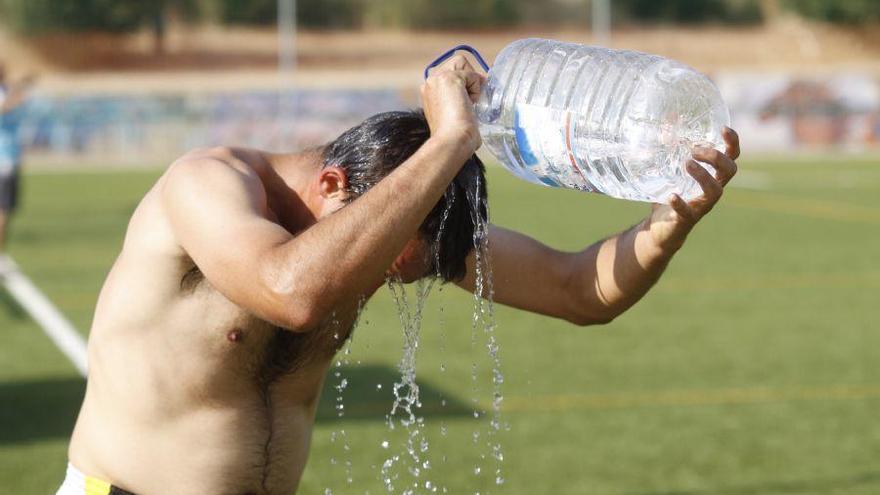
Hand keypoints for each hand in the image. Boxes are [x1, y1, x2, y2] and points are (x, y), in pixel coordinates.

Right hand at [420, 54, 485, 153]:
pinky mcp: (448, 78)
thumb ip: (463, 98)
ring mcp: (437, 79)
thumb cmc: (456, 137)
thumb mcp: (457, 114)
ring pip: (462, 63)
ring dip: (472, 81)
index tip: (471, 99)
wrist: (451, 141)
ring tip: (469, 102)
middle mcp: (429, 83)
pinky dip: (476, 88)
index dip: (465, 81)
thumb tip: (483, 84)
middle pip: (456, 63)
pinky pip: (471, 74)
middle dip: (469, 77)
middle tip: (473, 100)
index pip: (450, 73)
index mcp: (429, 92)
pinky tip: (470, 104)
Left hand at [647, 127, 740, 251]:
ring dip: (704, 175)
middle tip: (695, 149)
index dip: (733, 143)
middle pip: (729, 171)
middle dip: (716, 157)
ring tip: (687, 164)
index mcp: (712, 175)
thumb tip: (667, 119)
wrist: (660, 228)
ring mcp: (701, 206)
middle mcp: (712, 190)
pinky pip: (688, 212)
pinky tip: (672, 195)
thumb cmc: (669, 193)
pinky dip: (681, 203)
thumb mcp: (668, 168)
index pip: (732, 157)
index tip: (724, 128)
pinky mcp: (686, 219)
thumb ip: (669, 146)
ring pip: (716, 191)